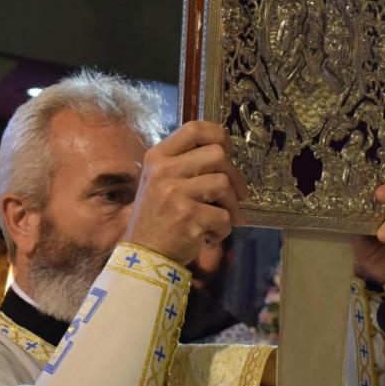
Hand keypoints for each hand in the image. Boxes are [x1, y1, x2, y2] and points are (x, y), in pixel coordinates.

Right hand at [125, 121, 248, 264]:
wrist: (146, 257)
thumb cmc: (160, 218)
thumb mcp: (161, 182)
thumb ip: (185, 164)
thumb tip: (225, 153)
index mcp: (157, 157)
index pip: (194, 128)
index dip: (219, 135)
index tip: (228, 151)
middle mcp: (163, 170)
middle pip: (217, 155)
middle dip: (235, 177)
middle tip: (238, 194)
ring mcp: (174, 193)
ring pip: (223, 184)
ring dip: (232, 205)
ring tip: (223, 218)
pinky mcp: (187, 216)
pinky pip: (223, 216)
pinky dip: (224, 230)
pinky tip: (210, 236)